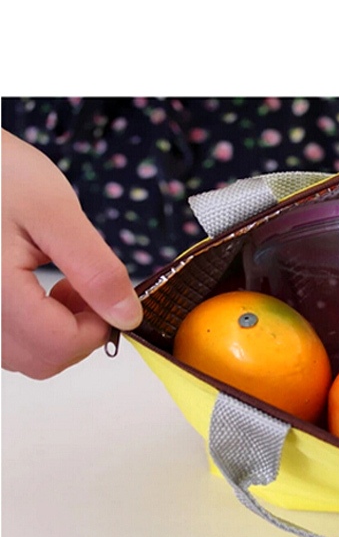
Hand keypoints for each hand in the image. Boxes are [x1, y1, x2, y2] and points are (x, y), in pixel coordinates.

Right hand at [2, 128, 142, 378]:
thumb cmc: (0, 175)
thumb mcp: (56, 213)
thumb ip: (96, 270)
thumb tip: (127, 318)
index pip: (58, 345)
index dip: (98, 328)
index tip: (107, 295)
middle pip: (41, 361)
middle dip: (79, 332)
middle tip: (84, 287)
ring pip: (24, 356)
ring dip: (56, 332)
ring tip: (61, 283)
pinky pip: (8, 341)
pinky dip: (33, 327)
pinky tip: (39, 290)